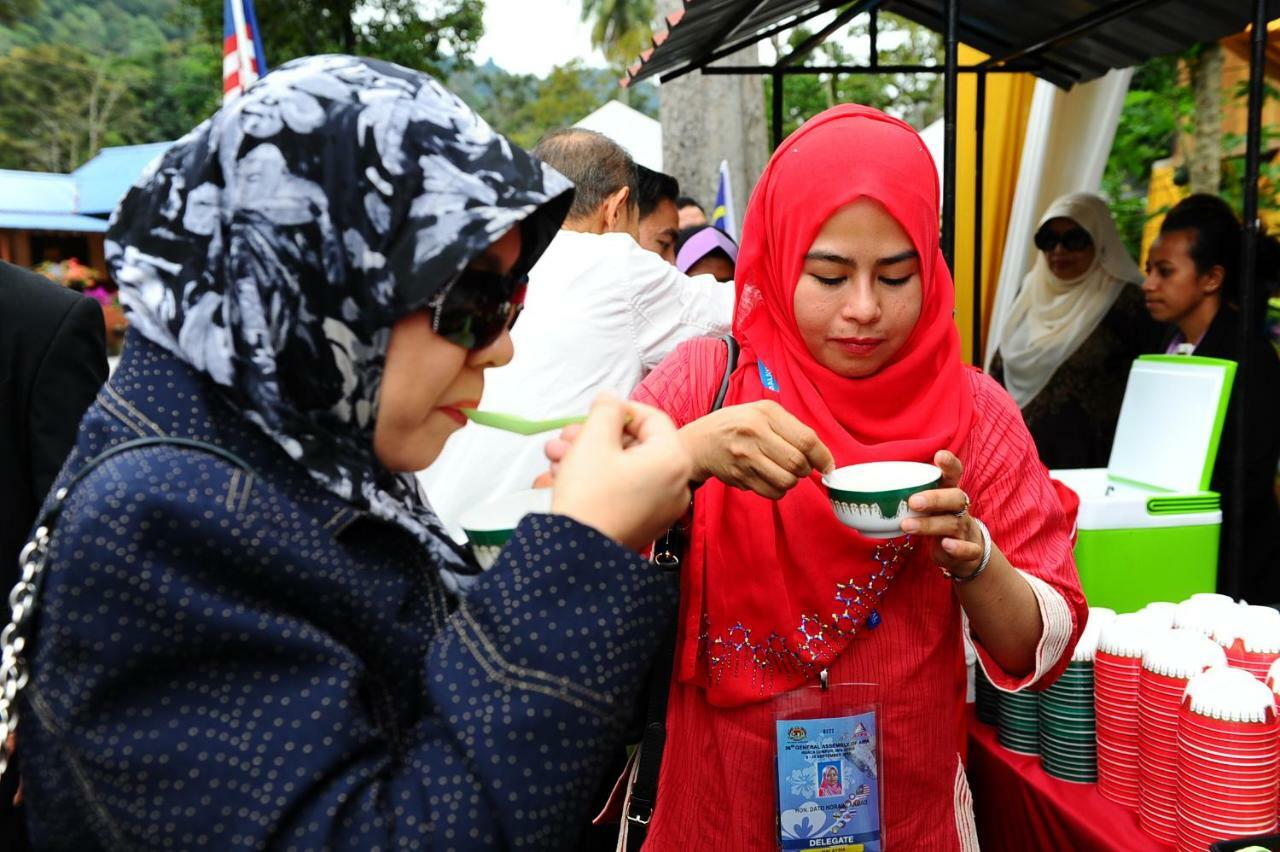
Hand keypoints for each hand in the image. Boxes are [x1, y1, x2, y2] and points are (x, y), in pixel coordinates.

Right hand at [550, 393, 692, 550]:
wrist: (578, 556)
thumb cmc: (589, 498)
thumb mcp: (593, 441)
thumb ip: (605, 410)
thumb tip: (611, 398)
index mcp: (673, 459)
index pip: (652, 418)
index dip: (620, 410)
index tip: (595, 412)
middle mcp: (677, 484)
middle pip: (636, 444)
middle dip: (596, 436)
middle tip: (566, 436)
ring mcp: (663, 507)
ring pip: (626, 467)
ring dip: (590, 456)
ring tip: (556, 457)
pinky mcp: (646, 523)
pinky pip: (626, 490)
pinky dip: (600, 479)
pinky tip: (567, 476)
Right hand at [678, 400, 833, 498]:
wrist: (698, 442)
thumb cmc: (736, 425)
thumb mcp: (761, 412)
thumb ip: (791, 428)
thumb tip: (821, 455)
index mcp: (765, 413)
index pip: (806, 439)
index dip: (823, 457)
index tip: (828, 466)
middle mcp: (754, 432)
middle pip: (798, 463)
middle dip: (806, 470)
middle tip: (801, 467)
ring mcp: (744, 456)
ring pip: (786, 481)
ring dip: (792, 481)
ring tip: (783, 472)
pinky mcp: (739, 476)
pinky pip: (771, 492)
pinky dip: (778, 490)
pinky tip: (770, 479)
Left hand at [900, 450, 984, 575]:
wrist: (963, 552)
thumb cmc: (936, 520)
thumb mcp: (925, 506)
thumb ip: (904, 494)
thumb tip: (862, 488)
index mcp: (948, 492)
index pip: (953, 474)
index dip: (949, 464)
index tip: (939, 456)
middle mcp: (959, 508)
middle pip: (955, 497)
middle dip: (935, 498)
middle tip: (913, 501)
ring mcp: (964, 528)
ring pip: (953, 523)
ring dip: (929, 525)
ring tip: (906, 526)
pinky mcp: (969, 550)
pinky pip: (969, 549)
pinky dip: (958, 548)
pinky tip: (945, 545)